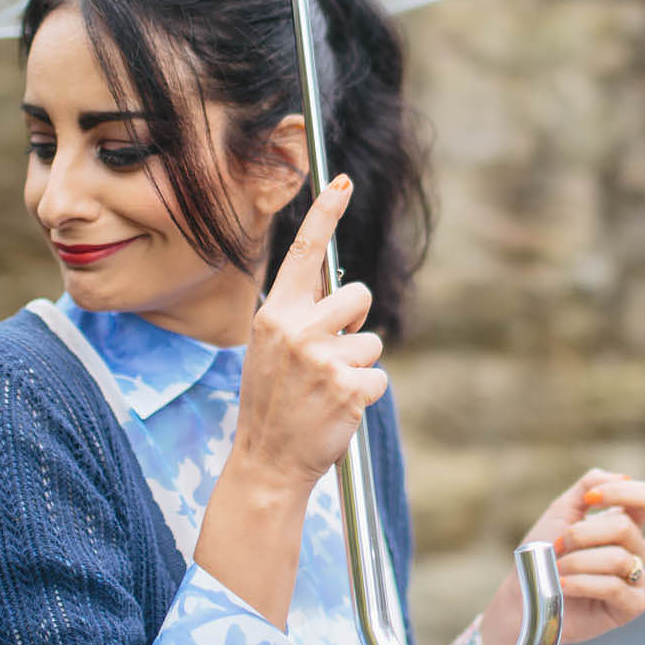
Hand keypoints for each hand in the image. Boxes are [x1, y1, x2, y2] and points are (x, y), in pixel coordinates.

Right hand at [230, 173, 385, 492]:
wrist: (266, 462)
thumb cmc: (272, 403)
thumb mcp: (270, 350)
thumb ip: (300, 318)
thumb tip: (344, 294)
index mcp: (275, 315)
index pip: (304, 254)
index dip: (325, 214)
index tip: (342, 182)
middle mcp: (296, 329)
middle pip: (357, 296)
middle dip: (355, 323)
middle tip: (328, 359)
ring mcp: (322, 358)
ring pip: (371, 342)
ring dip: (358, 367)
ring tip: (325, 392)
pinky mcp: (347, 386)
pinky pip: (379, 377)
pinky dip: (366, 396)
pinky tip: (337, 410)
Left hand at [478, 469, 644, 644]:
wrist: (525, 595)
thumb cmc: (542, 554)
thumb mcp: (561, 511)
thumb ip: (589, 486)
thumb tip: (624, 476)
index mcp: (624, 523)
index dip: (621, 493)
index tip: (587, 501)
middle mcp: (635, 549)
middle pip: (624, 527)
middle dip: (582, 534)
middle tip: (558, 546)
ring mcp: (636, 578)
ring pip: (619, 558)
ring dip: (577, 561)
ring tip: (558, 569)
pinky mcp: (632, 606)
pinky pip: (614, 587)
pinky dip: (582, 583)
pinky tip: (563, 586)